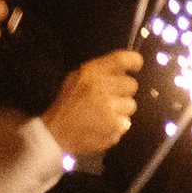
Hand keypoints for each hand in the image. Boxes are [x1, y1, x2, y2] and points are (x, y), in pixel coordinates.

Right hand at [42, 46, 141, 160]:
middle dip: (123, 92)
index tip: (136, 65)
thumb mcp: (77, 79)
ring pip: (131, 105)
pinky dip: (117, 126)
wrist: (54, 133)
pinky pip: (127, 122)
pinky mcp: (114, 124)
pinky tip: (101, 126)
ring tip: (102, 115)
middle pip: (132, 84)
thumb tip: (124, 68)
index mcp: (90, 72)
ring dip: (120, 111)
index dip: (134, 61)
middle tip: (107, 100)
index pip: (122, 59)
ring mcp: (108, 106)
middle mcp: (100, 86)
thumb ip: (100, 72)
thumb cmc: (67, 106)